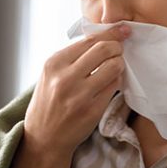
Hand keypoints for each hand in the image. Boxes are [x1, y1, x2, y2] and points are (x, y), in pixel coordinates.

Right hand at [22, 23, 130, 161]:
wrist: (44, 138)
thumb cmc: (49, 103)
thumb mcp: (51, 74)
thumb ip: (72, 57)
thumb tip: (102, 37)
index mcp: (54, 63)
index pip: (89, 39)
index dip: (110, 32)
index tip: (122, 29)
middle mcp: (65, 77)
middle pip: (104, 48)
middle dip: (117, 46)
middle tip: (119, 50)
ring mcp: (80, 94)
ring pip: (114, 66)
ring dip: (119, 64)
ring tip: (115, 67)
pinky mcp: (92, 109)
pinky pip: (114, 86)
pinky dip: (116, 81)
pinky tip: (111, 83)